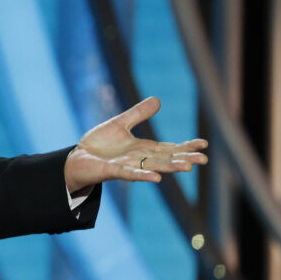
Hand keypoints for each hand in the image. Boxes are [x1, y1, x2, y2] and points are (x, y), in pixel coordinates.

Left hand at [63, 96, 207, 194]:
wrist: (76, 157)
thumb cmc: (98, 144)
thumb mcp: (119, 125)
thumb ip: (138, 114)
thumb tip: (157, 100)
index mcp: (143, 149)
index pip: (169, 148)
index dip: (186, 146)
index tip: (204, 144)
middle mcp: (138, 159)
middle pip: (165, 159)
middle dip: (184, 159)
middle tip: (204, 159)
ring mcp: (127, 166)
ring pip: (152, 167)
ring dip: (169, 168)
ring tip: (188, 167)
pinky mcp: (112, 171)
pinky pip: (130, 174)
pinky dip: (143, 176)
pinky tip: (157, 179)